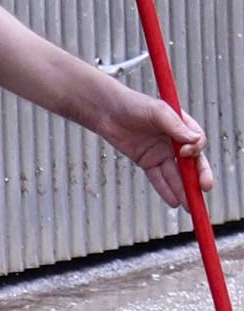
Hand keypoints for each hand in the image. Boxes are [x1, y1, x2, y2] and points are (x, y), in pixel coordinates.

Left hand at [100, 81, 211, 209]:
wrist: (106, 111)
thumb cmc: (133, 105)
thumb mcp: (157, 112)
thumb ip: (176, 126)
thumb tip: (195, 141)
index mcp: (181, 126)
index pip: (197, 142)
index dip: (195, 150)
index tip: (185, 152)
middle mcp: (174, 141)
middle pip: (192, 163)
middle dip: (199, 177)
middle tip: (204, 188)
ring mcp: (160, 153)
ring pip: (175, 174)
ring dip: (183, 190)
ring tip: (189, 205)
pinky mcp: (147, 162)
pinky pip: (158, 179)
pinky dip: (166, 190)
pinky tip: (174, 202)